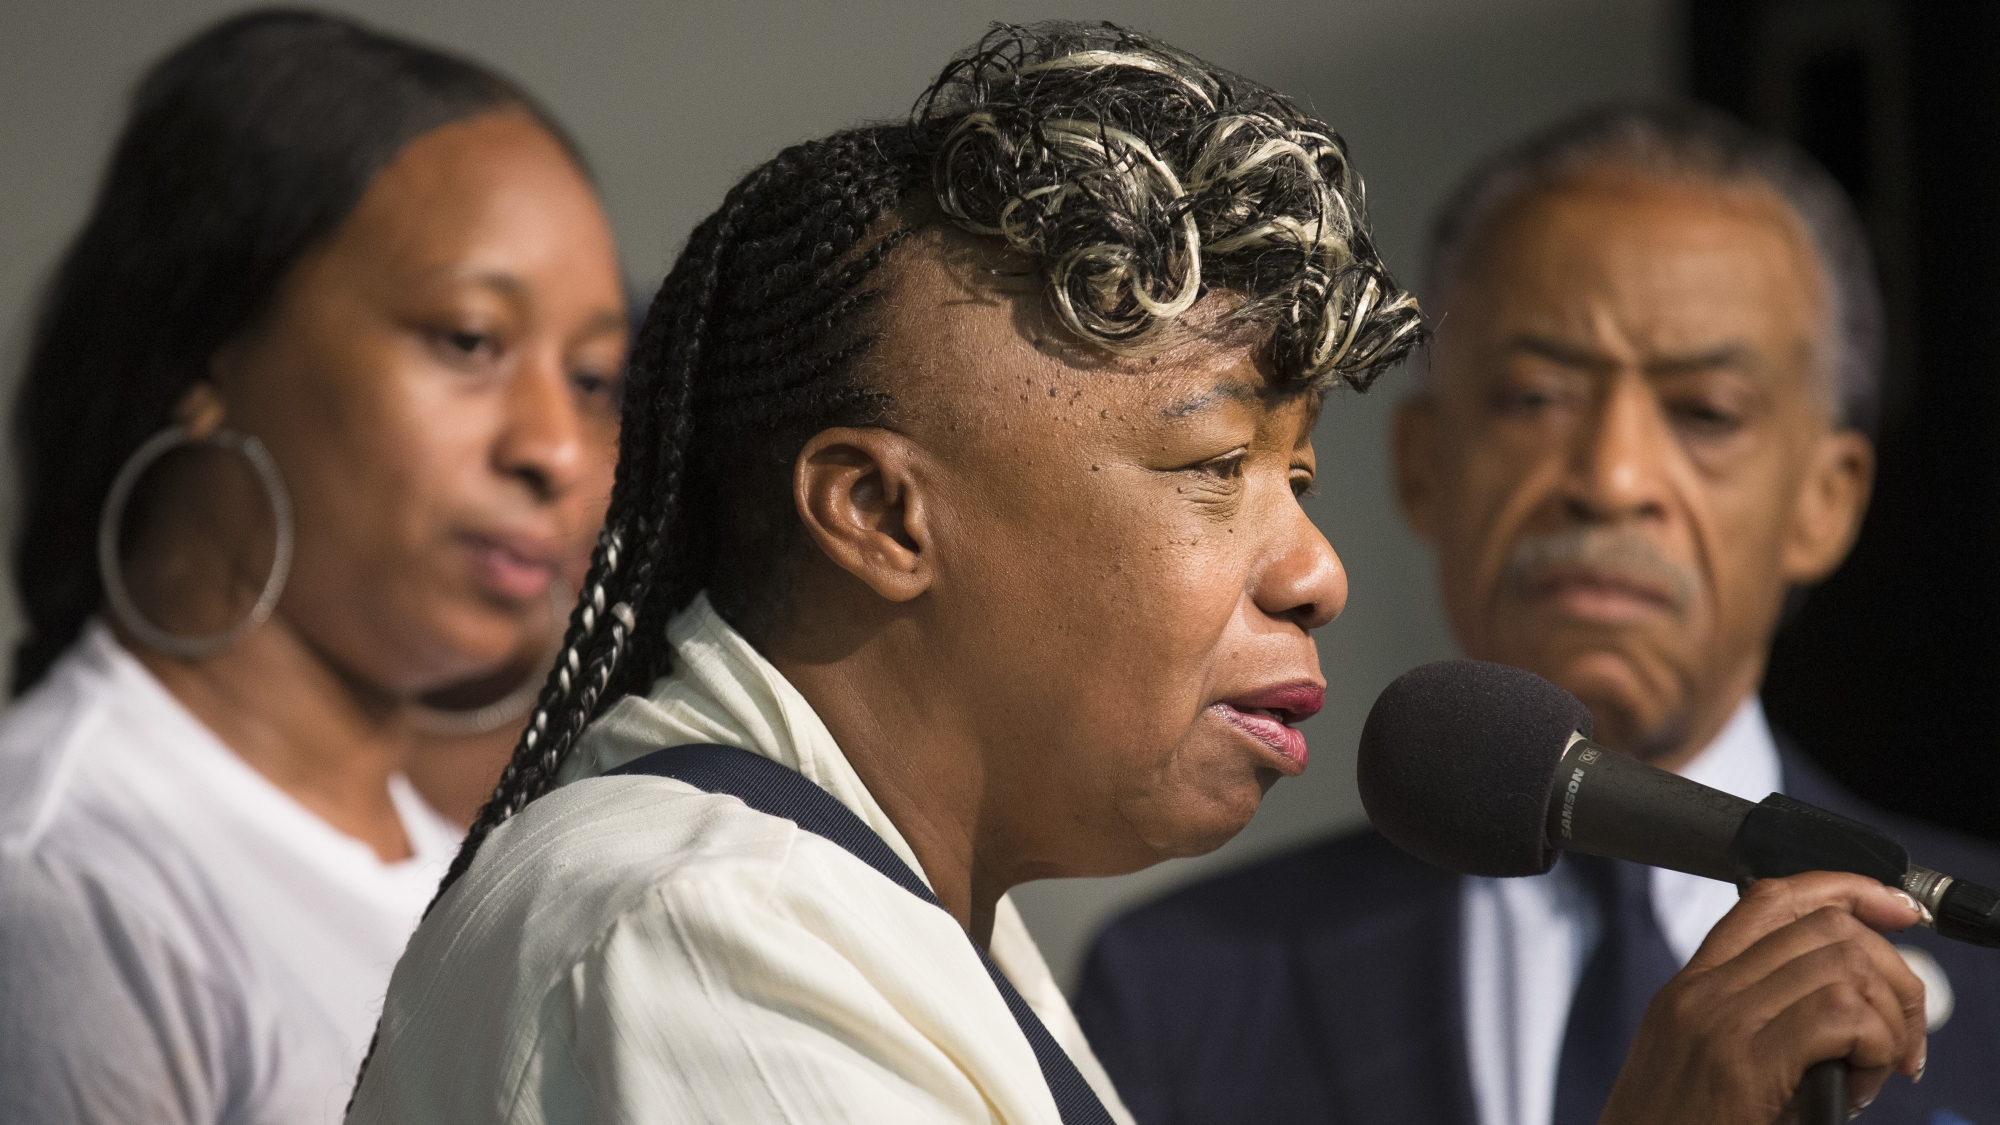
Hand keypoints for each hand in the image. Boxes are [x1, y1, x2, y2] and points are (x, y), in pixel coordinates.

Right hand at [1598, 872, 1926, 1124]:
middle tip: (1901, 1034)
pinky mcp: (1743, 1065)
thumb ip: (1750, 1021)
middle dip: (1892, 972)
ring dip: (1886, 1018)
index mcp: (1690, 987)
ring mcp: (1719, 1023)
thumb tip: (1840, 1004)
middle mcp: (1702, 992)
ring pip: (1841, 966)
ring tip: (1875, 1066)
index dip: (1847, 889)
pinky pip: (1839, 1016)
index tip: (1894, 910)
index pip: (1771, 897)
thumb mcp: (1699, 1063)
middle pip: (1823, 926)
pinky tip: (1859, 1081)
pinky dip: (1874, 1045)